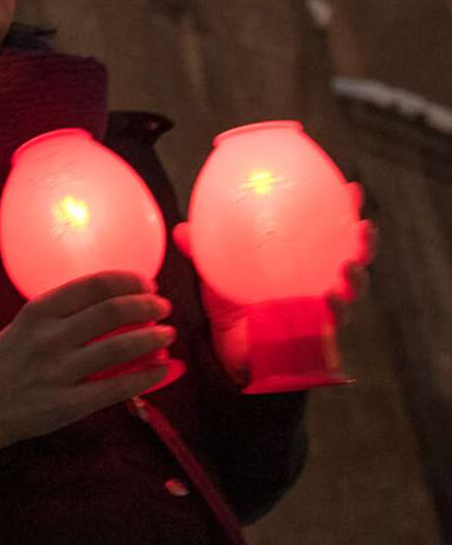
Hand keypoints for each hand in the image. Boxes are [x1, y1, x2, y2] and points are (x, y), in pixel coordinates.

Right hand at [0, 271, 178, 452]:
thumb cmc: (6, 360)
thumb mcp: (24, 325)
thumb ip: (62, 312)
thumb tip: (114, 301)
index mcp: (38, 312)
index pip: (93, 285)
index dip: (128, 281)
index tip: (146, 283)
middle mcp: (49, 338)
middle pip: (111, 312)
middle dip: (147, 306)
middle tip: (163, 307)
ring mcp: (59, 372)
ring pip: (120, 348)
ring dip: (153, 338)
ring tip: (167, 335)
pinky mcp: (69, 404)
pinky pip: (118, 388)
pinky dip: (147, 377)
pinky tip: (162, 370)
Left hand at [172, 196, 374, 381]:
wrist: (229, 354)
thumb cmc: (231, 308)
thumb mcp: (217, 277)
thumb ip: (204, 254)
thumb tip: (181, 229)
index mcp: (299, 264)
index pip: (328, 235)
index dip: (344, 213)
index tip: (351, 190)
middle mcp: (317, 285)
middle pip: (352, 261)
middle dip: (364, 244)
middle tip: (364, 226)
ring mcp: (320, 312)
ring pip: (351, 294)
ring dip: (356, 279)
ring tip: (349, 265)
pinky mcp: (316, 338)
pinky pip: (332, 324)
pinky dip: (335, 310)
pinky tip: (329, 298)